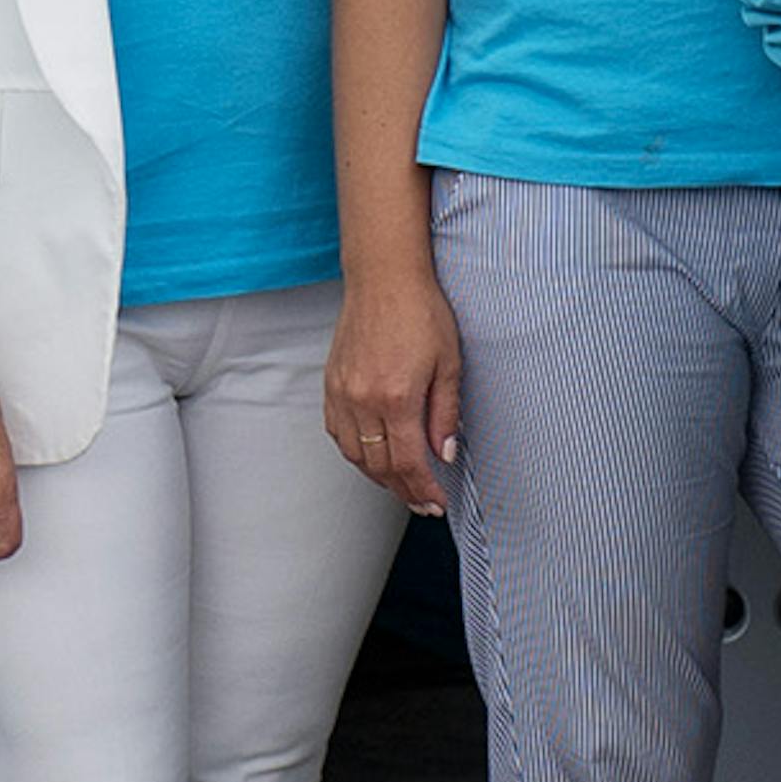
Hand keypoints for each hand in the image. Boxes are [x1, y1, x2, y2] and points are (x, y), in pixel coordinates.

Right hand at [325, 266, 463, 505]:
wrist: (384, 278)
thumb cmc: (421, 311)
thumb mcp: (449, 363)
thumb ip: (445, 414)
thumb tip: (444, 454)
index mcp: (396, 397)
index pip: (408, 463)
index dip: (423, 489)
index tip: (437, 502)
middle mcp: (363, 400)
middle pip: (379, 466)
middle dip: (403, 490)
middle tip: (423, 502)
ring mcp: (342, 393)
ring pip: (354, 454)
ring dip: (378, 476)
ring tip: (400, 486)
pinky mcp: (331, 384)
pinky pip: (337, 433)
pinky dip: (354, 452)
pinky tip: (371, 456)